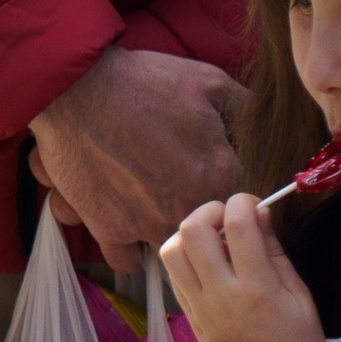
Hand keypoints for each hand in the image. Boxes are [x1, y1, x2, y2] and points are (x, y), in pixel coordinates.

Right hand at [29, 47, 240, 265]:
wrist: (76, 88)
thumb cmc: (141, 81)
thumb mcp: (206, 80)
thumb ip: (244, 106)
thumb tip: (264, 120)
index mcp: (219, 176)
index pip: (242, 207)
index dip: (230, 193)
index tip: (216, 180)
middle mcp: (187, 209)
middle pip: (210, 236)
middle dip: (203, 219)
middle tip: (183, 191)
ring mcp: (148, 224)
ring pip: (173, 252)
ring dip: (168, 234)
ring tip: (157, 211)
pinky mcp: (108, 229)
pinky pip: (126, 261)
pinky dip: (127, 249)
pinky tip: (128, 227)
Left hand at [163, 191, 323, 341]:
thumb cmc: (294, 337)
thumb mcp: (298, 293)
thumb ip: (274, 249)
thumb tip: (260, 212)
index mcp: (256, 288)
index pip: (238, 226)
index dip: (243, 202)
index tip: (253, 204)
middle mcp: (221, 294)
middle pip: (193, 231)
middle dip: (210, 210)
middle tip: (229, 216)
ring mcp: (199, 304)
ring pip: (171, 250)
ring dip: (189, 234)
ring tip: (215, 238)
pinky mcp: (188, 312)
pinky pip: (172, 273)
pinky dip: (184, 256)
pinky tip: (207, 260)